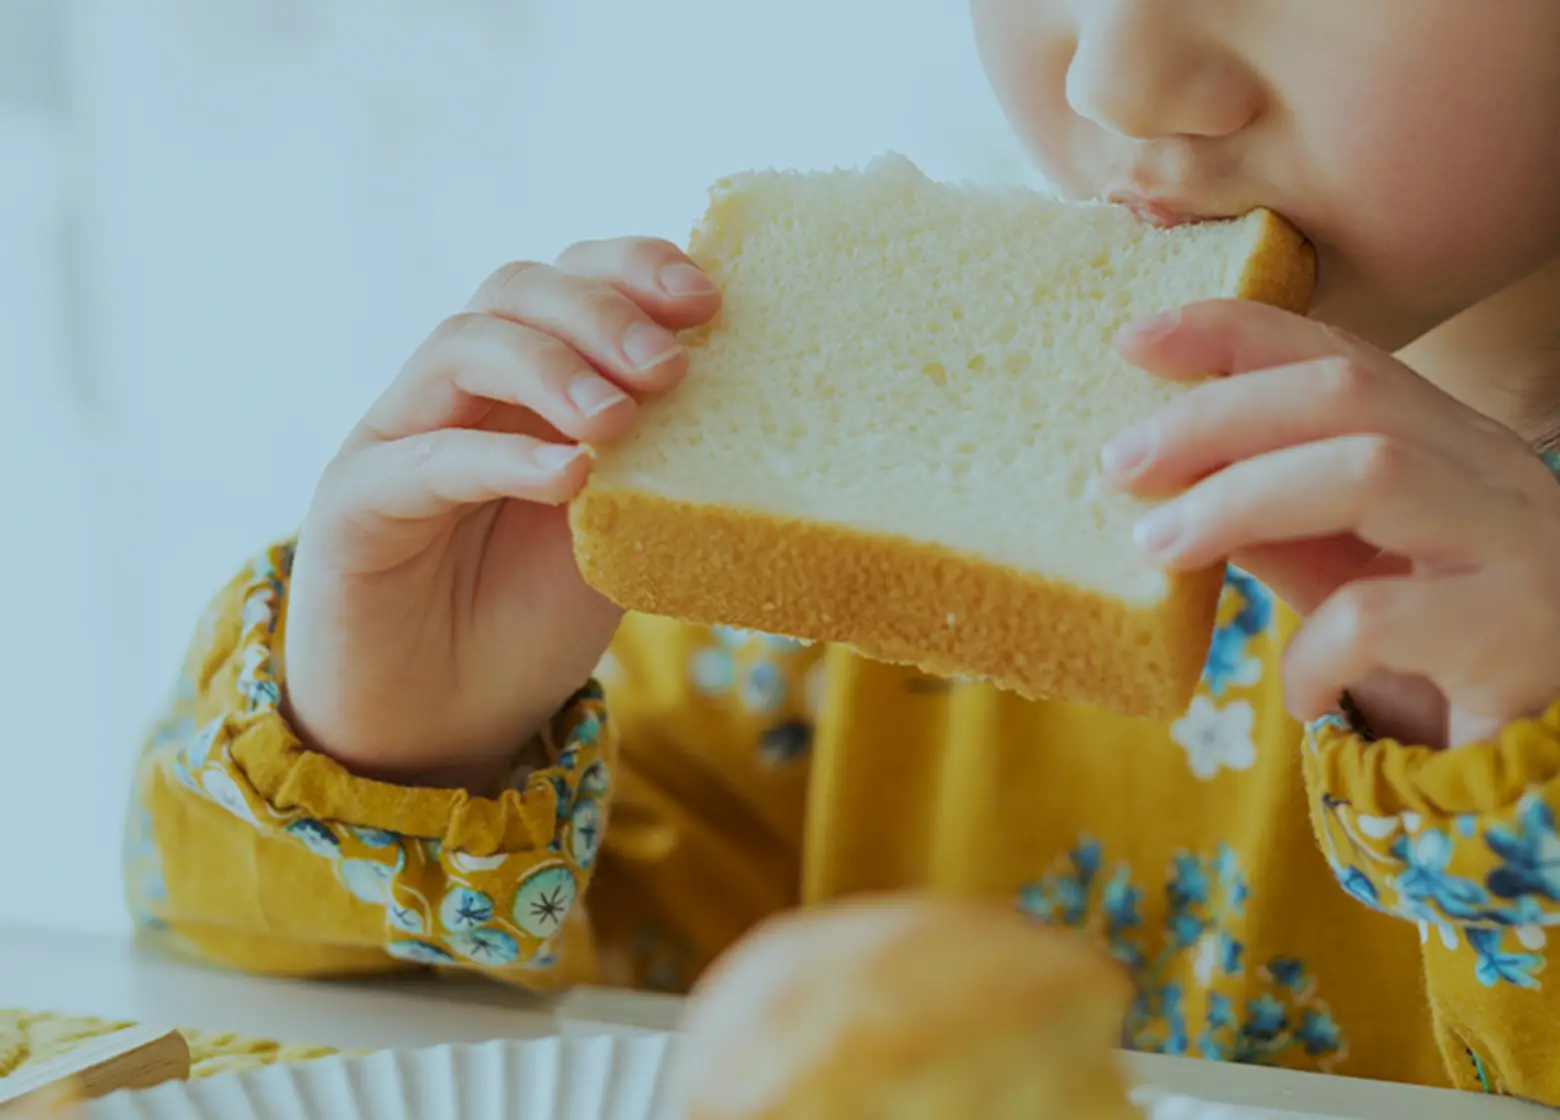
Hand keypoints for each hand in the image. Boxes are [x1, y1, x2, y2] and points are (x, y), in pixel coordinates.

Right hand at [284, 239, 720, 785]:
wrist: (442, 725)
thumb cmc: (530, 620)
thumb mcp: (616, 531)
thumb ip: (656, 464)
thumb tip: (746, 404)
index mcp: (527, 383)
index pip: (572, 281)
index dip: (635, 269)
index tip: (708, 301)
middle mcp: (459, 393)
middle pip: (516, 291)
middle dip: (602, 312)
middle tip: (670, 366)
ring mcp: (398, 439)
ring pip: (463, 347)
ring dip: (553, 368)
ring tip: (619, 420)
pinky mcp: (354, 506)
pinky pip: (424, 460)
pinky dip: (501, 458)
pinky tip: (568, 475)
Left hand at [1104, 301, 1559, 748]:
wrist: (1550, 756)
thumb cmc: (1440, 658)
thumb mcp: (1344, 573)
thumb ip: (1272, 520)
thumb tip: (1162, 474)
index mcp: (1447, 442)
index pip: (1339, 356)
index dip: (1234, 333)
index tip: (1133, 338)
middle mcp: (1490, 471)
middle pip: (1347, 393)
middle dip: (1215, 415)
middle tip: (1119, 462)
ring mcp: (1516, 544)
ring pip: (1369, 470)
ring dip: (1239, 499)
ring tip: (1157, 547)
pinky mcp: (1516, 633)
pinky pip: (1382, 617)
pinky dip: (1310, 651)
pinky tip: (1294, 693)